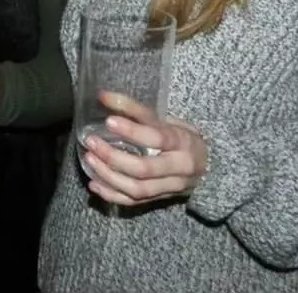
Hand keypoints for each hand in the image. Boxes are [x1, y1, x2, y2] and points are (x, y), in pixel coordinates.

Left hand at [81, 91, 206, 206]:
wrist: (208, 167)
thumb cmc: (182, 138)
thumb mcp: (168, 120)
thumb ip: (137, 110)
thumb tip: (103, 95)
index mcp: (183, 142)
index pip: (157, 138)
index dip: (132, 131)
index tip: (109, 121)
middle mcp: (179, 168)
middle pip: (143, 169)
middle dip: (113, 156)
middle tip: (92, 142)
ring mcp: (170, 188)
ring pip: (137, 189)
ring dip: (109, 176)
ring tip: (89, 160)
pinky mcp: (159, 199)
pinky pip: (133, 202)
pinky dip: (112, 194)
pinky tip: (95, 184)